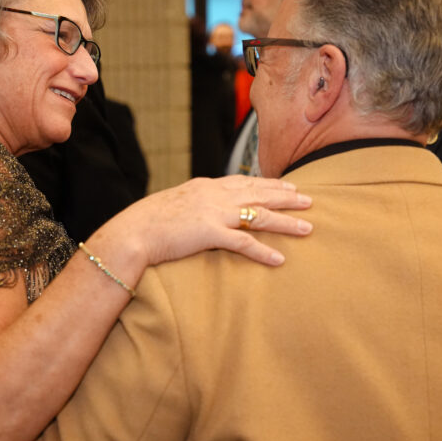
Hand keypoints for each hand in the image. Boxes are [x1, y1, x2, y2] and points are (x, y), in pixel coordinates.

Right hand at [94, 175, 312, 270]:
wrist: (132, 232)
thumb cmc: (147, 223)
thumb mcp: (174, 206)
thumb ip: (194, 205)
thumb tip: (203, 214)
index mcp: (206, 186)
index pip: (245, 182)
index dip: (269, 183)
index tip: (288, 185)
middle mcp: (214, 195)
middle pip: (259, 193)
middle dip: (287, 197)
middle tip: (309, 200)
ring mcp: (213, 212)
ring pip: (259, 215)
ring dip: (286, 222)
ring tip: (307, 227)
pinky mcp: (210, 233)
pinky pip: (244, 243)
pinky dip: (264, 251)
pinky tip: (280, 259)